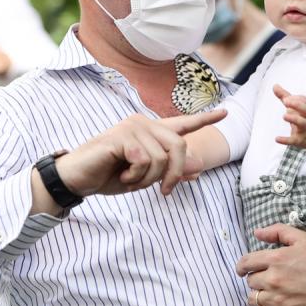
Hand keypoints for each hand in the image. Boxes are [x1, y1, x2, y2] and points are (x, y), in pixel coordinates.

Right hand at [40, 111, 223, 210]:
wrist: (79, 179)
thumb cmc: (109, 176)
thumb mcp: (144, 177)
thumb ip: (170, 171)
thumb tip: (198, 169)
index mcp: (152, 132)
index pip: (183, 124)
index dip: (205, 119)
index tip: (225, 113)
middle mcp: (144, 123)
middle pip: (180, 147)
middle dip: (175, 174)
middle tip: (165, 192)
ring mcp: (132, 127)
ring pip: (161, 159)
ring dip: (148, 179)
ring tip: (130, 179)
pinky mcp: (121, 136)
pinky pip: (143, 160)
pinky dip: (135, 176)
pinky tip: (122, 175)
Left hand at [236, 224, 305, 305]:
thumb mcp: (304, 239)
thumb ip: (278, 232)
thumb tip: (257, 232)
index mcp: (276, 259)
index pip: (246, 263)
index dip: (241, 266)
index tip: (243, 269)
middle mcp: (274, 280)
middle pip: (250, 282)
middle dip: (255, 279)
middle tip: (265, 280)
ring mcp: (279, 299)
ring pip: (253, 300)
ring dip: (257, 296)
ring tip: (266, 295)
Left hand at [272, 84, 305, 149]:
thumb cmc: (304, 116)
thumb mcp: (296, 106)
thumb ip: (285, 96)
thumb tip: (274, 85)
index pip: (303, 100)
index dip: (295, 99)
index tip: (285, 98)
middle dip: (297, 105)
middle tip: (285, 101)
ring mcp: (305, 128)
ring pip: (302, 123)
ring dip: (294, 119)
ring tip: (284, 116)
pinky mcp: (300, 139)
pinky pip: (294, 140)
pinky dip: (285, 140)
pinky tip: (276, 139)